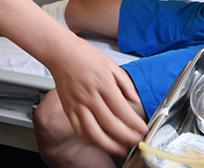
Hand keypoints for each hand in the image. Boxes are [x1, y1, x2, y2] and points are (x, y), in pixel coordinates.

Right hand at [47, 37, 146, 155]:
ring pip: (93, 132)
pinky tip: (101, 142)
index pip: (122, 110)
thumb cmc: (84, 55)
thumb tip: (135, 99)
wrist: (60, 52)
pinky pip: (79, 129)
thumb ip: (125, 83)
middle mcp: (90, 96)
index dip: (134, 124)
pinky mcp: (68, 109)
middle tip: (137, 142)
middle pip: (110, 124)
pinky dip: (91, 139)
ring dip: (109, 145)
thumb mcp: (111, 64)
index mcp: (103, 83)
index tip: (143, 130)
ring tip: (121, 150)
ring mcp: (77, 104)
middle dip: (126, 137)